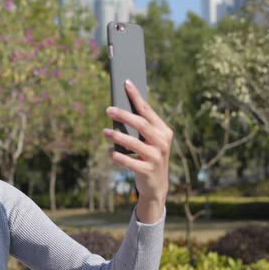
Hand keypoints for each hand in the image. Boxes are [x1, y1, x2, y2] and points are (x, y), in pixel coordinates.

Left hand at [103, 79, 172, 202]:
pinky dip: (118, 156)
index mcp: (163, 131)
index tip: (126, 83)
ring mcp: (156, 157)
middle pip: (141, 125)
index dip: (136, 97)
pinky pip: (130, 161)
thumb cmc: (148, 157)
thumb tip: (118, 109)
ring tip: (105, 131)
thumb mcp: (148, 141)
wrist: (156, 186)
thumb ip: (139, 128)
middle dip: (124, 115)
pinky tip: (110, 151)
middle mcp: (162, 142)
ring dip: (118, 136)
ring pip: (134, 143)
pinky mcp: (147, 170)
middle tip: (108, 109)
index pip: (147, 111)